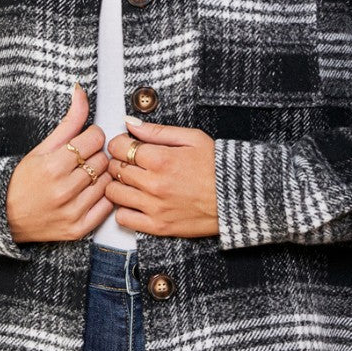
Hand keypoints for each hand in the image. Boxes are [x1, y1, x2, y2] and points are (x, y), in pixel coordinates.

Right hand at [5, 83, 112, 243]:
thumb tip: (81, 91)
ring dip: (99, 177)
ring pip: (107, 181)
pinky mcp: (79, 229)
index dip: (91, 136)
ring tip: (82, 177)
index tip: (84, 141)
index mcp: (53, 166)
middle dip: (95, 156)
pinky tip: (88, 193)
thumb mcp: (42, 147)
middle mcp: (63, 190)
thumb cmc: (23, 180)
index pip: (95, 138)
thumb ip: (69, 121)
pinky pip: (108, 206)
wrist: (5, 216)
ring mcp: (72, 211)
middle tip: (81, 160)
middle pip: (103, 160)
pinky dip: (102, 197)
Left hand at [104, 115, 219, 239]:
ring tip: (132, 181)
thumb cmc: (217, 166)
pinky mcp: (158, 227)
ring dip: (118, 184)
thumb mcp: (191, 138)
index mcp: (161, 159)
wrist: (237, 198)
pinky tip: (135, 201)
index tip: (126, 145)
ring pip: (113, 193)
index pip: (118, 147)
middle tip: (131, 162)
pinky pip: (123, 218)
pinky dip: (124, 209)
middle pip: (114, 169)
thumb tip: (130, 123)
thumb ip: (157, 131)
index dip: (119, 143)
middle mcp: (154, 184)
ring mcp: (154, 207)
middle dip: (119, 162)